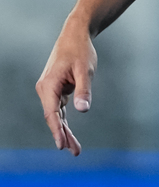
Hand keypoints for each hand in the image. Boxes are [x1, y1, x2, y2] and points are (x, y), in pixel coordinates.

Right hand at [35, 30, 96, 155]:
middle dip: (64, 135)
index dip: (57, 131)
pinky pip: (60, 108)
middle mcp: (46, 89)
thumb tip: (82, 109)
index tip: (62, 145)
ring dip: (65, 130)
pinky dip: (65, 120)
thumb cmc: (80, 50)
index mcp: (49, 85)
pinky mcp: (56, 88)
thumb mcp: (85, 70)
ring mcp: (50, 89)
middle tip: (75, 152)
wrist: (76, 34)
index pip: (52, 113)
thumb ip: (83, 90)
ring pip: (56, 115)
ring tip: (75, 148)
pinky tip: (70, 133)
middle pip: (54, 117)